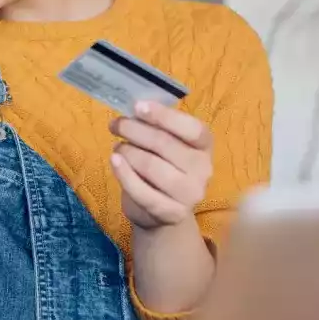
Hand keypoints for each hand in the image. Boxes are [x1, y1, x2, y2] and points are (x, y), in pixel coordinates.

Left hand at [110, 101, 212, 230]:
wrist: (165, 213)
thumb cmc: (163, 167)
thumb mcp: (166, 144)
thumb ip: (157, 126)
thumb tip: (135, 108)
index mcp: (204, 145)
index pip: (192, 128)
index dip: (164, 115)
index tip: (138, 106)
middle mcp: (203, 169)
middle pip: (165, 144)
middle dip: (135, 130)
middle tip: (116, 124)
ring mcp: (190, 194)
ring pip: (151, 166)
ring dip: (128, 151)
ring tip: (118, 147)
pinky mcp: (172, 213)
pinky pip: (142, 192)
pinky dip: (124, 174)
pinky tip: (114, 161)